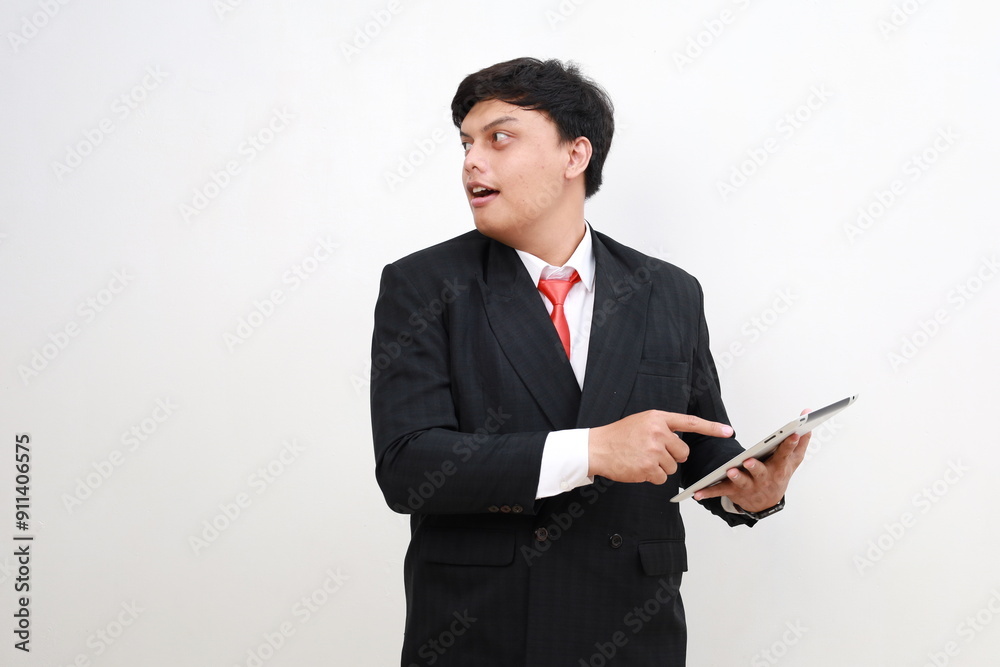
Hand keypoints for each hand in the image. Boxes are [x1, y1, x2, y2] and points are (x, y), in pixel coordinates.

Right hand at [588, 410, 733, 483]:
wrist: (597, 447)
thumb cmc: (618, 436)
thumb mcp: (642, 422)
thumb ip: (662, 428)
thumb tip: (680, 444)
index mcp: (658, 418)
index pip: (690, 422)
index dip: (711, 427)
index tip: (728, 431)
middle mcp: (658, 432)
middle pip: (683, 452)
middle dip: (672, 456)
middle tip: (653, 453)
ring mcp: (653, 450)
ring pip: (672, 467)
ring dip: (659, 467)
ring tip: (641, 459)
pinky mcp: (648, 467)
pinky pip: (661, 478)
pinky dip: (651, 477)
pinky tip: (638, 468)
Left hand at [693, 409, 811, 511]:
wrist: (767, 501)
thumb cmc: (780, 474)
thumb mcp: (794, 460)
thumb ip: (801, 439)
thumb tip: (808, 415)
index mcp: (780, 467)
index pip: (786, 454)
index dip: (790, 444)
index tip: (794, 433)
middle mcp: (766, 478)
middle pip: (762, 471)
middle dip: (756, 467)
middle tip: (750, 461)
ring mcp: (750, 485)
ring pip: (742, 482)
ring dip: (737, 477)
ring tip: (731, 471)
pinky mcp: (735, 491)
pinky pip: (721, 491)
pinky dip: (709, 492)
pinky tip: (698, 492)